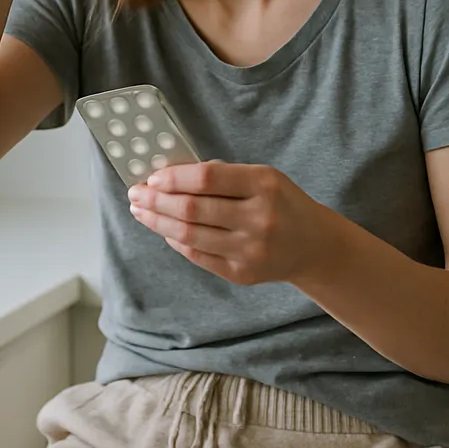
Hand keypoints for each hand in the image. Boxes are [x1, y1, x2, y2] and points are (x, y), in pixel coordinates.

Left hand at [126, 161, 337, 285]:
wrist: (312, 245)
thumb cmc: (281, 203)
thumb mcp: (263, 177)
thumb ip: (222, 175)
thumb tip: (171, 174)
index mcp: (264, 185)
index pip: (207, 179)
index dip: (173, 177)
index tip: (152, 178)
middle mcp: (258, 218)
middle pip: (192, 209)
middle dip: (155, 201)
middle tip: (135, 194)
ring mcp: (249, 249)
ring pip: (188, 235)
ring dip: (157, 222)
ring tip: (141, 212)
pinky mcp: (241, 273)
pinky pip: (197, 255)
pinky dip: (176, 241)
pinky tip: (164, 230)